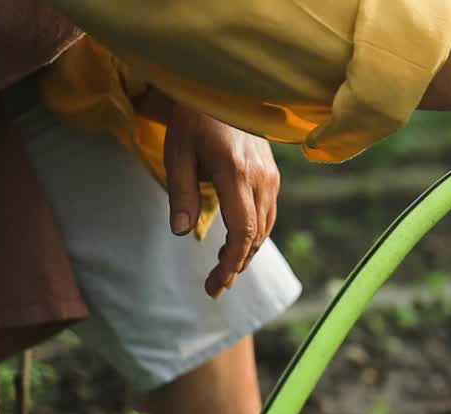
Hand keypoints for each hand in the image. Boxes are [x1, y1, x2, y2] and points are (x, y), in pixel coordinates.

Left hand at [158, 94, 280, 297]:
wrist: (222, 88)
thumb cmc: (193, 119)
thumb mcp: (178, 153)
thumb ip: (181, 193)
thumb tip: (179, 232)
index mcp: (235, 174)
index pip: (242, 230)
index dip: (231, 262)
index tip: (216, 283)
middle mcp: (261, 179)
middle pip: (256, 235)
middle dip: (237, 265)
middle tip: (215, 287)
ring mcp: (271, 178)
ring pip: (265, 227)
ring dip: (246, 253)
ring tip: (224, 271)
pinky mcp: (272, 176)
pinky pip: (267, 214)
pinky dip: (253, 235)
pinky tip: (237, 244)